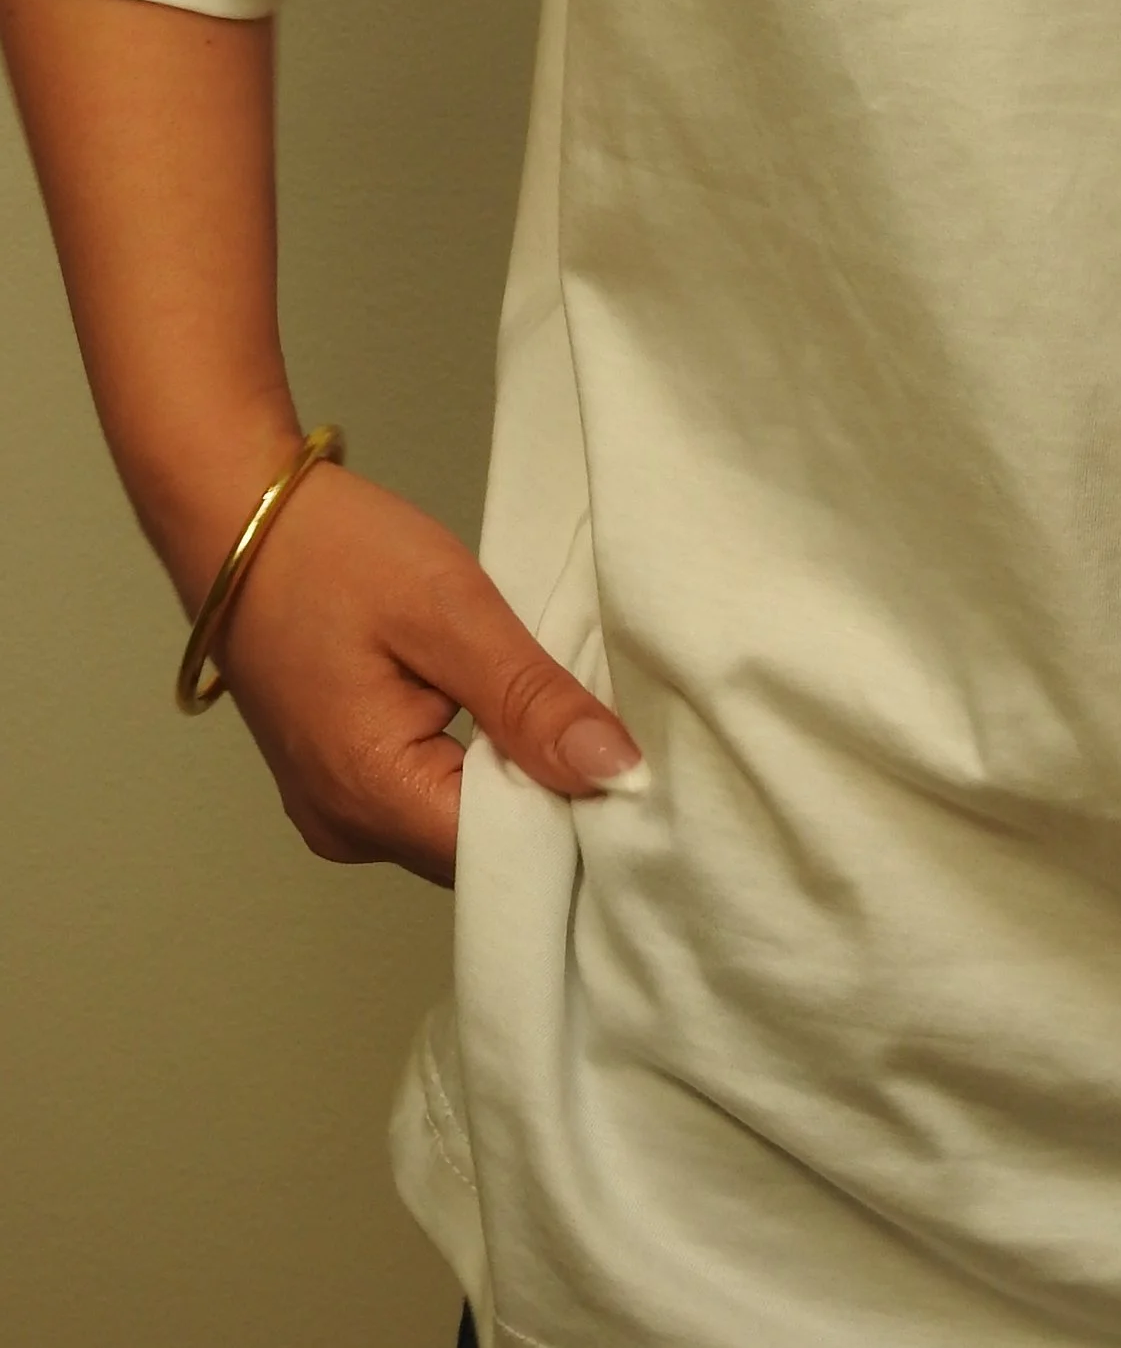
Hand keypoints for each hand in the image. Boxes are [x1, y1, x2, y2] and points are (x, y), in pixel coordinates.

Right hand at [202, 459, 643, 887]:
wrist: (234, 516)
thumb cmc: (335, 555)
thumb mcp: (450, 611)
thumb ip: (531, 701)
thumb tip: (617, 775)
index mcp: (370, 800)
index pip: (504, 857)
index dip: (575, 818)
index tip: (634, 774)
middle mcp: (348, 829)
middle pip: (479, 849)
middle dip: (548, 799)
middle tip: (613, 735)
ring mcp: (334, 809)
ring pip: (455, 823)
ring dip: (511, 779)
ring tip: (568, 720)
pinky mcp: (335, 777)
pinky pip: (424, 795)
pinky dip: (473, 763)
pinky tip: (510, 717)